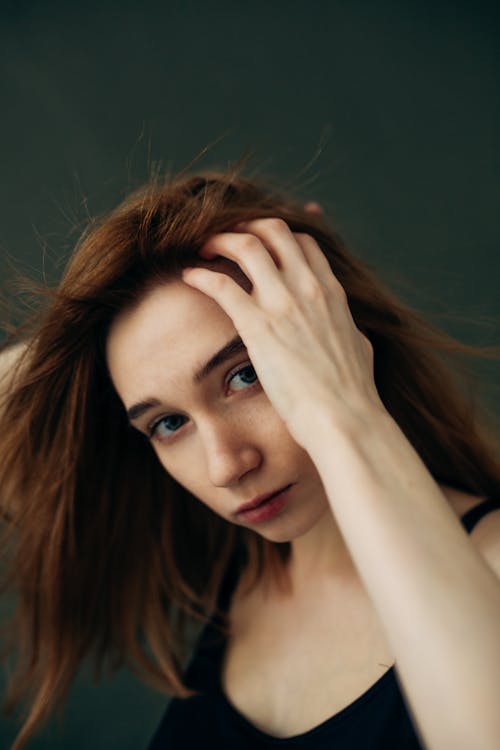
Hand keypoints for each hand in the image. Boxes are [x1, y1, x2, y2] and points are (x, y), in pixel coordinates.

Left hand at [181, 219, 385, 448]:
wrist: (343, 418)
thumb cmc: (352, 394)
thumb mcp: (358, 347)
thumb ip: (347, 328)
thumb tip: (347, 327)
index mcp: (331, 292)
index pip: (304, 242)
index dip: (279, 235)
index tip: (260, 241)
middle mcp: (307, 288)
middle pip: (273, 230)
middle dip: (245, 226)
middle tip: (226, 237)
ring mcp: (282, 303)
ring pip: (246, 245)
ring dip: (220, 240)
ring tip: (204, 248)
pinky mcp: (258, 325)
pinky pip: (221, 285)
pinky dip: (201, 275)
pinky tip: (189, 276)